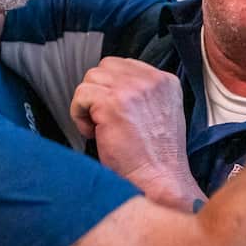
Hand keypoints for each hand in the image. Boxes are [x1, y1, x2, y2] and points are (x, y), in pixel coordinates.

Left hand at [70, 57, 204, 209]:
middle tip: (104, 120)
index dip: (112, 88)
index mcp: (166, 82)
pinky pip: (81, 95)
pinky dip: (79, 115)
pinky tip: (93, 133)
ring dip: (88, 104)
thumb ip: (143, 94)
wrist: (158, 180)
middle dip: (99, 93)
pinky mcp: (112, 102)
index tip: (114, 112)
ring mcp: (132, 89)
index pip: (125, 66)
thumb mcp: (160, 114)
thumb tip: (112, 86)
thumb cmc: (155, 158)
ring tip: (100, 128)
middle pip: (106, 67)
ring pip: (91, 79)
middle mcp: (151, 81)